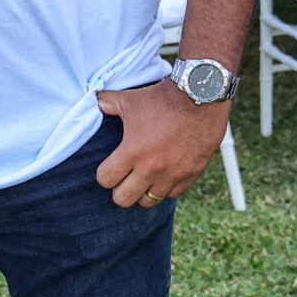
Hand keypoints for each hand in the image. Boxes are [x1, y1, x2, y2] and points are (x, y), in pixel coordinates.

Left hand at [96, 78, 228, 206]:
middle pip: (123, 199)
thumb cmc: (164, 97)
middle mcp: (151, 168)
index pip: (106, 180)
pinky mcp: (191, 174)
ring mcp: (172, 174)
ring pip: (149, 201)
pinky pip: (173, 194)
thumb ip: (108, 102)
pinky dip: (167, 187)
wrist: (201, 95)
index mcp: (132, 151)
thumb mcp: (131, 99)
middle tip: (125, 178)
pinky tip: (165, 175)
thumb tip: (95, 101)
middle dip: (120, 189)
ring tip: (145, 179)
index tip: (110, 167)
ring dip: (144, 191)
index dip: (105, 174)